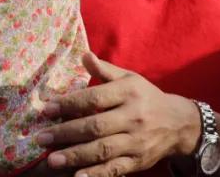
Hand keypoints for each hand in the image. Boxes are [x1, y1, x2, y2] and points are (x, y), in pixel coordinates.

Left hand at [36, 53, 200, 176]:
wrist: (178, 123)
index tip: (47, 109)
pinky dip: (96, 174)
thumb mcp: (129, 78)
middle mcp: (132, 117)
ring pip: (102, 150)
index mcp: (128, 92)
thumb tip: (83, 55)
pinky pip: (114, 169)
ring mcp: (135, 141)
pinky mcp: (137, 161)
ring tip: (51, 159)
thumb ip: (104, 70)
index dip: (69, 104)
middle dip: (66, 133)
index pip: (94, 98)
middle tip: (41, 138)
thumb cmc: (145, 97)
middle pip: (95, 126)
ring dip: (75, 156)